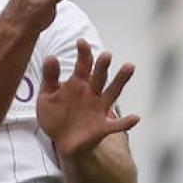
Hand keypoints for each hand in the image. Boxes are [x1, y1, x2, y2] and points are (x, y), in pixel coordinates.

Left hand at [39, 39, 138, 158]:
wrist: (62, 141)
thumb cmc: (55, 116)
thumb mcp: (46, 96)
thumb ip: (49, 78)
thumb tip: (51, 56)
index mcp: (78, 84)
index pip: (82, 65)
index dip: (83, 54)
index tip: (81, 41)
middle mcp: (91, 94)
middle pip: (99, 77)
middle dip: (102, 66)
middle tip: (106, 55)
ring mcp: (98, 109)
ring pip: (112, 93)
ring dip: (120, 81)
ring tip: (129, 66)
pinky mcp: (102, 127)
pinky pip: (116, 125)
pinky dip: (126, 122)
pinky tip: (136, 118)